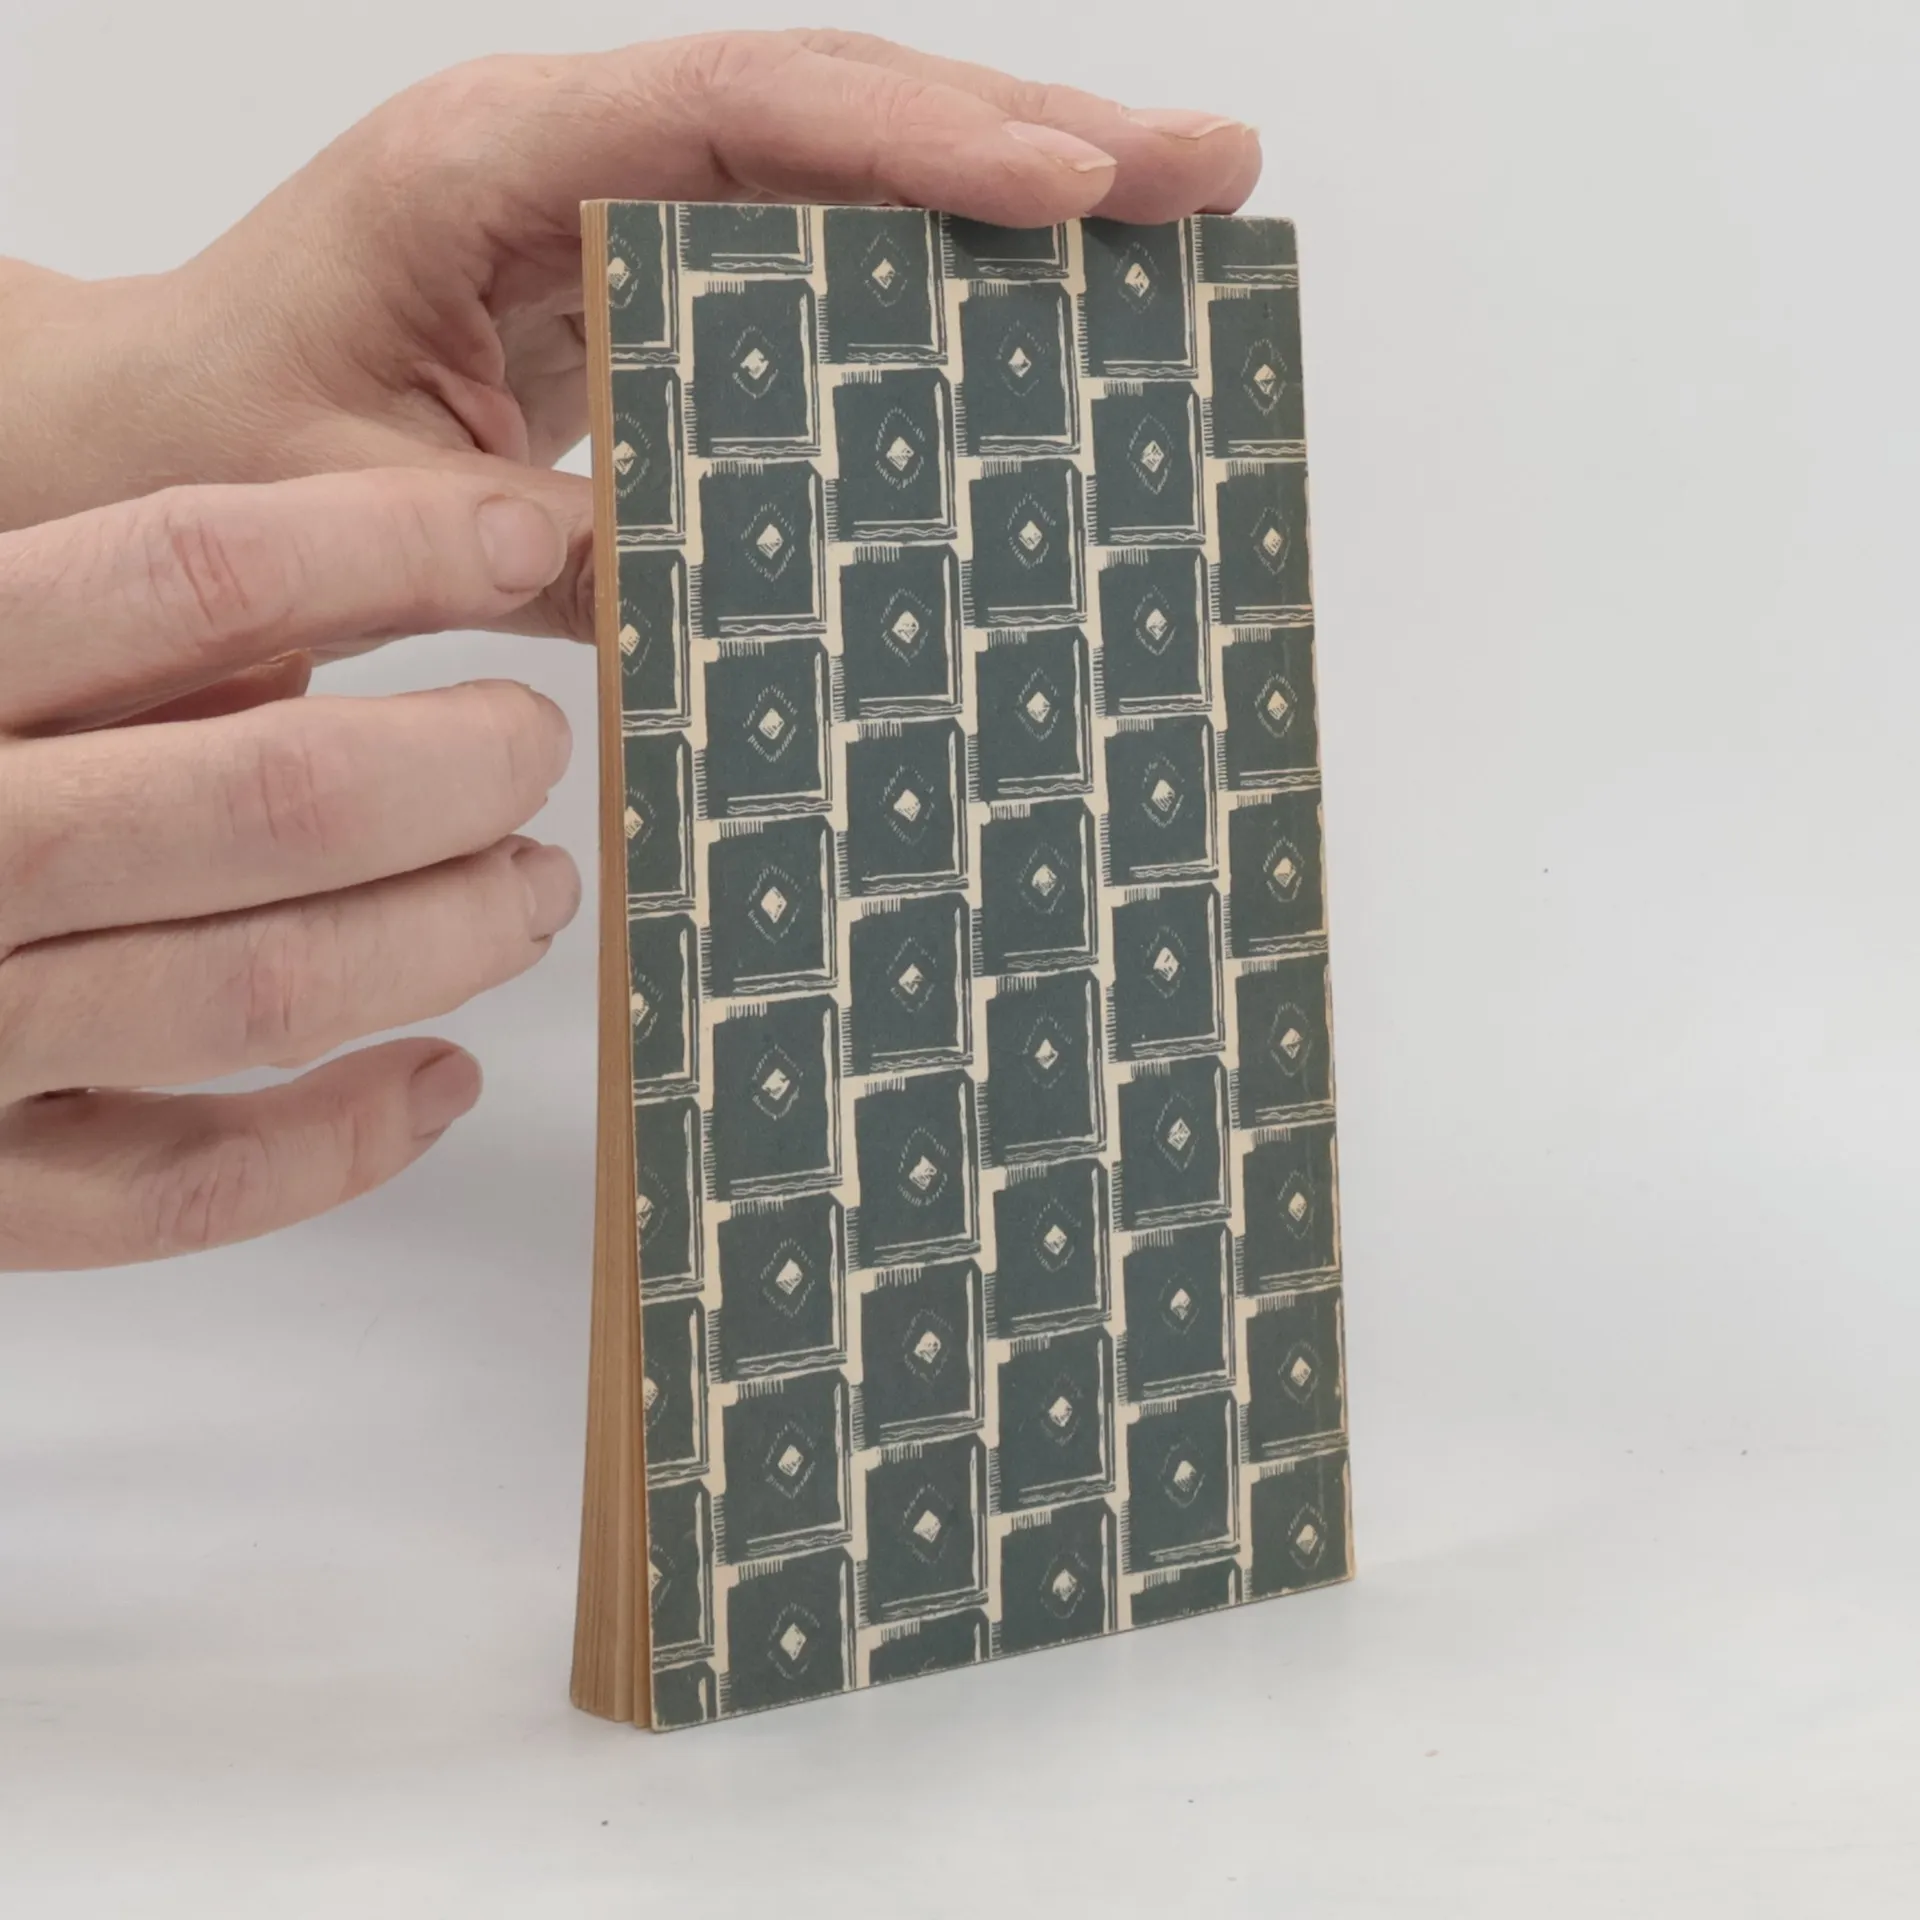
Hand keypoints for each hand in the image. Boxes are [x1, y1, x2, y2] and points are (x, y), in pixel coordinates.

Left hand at [0, 29, 1261, 638]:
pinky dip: (923, 278)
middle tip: (1206, 169)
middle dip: (1029, 133)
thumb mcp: (365, 514)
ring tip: (1172, 210)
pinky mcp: (641, 286)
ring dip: (1005, 186)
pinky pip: (803, 256)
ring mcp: (614, 212)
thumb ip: (538, 546)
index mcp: (483, 169)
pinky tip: (1027, 307)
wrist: (141, 447)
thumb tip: (712, 590)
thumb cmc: (214, 455)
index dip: (914, 144)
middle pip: (831, 105)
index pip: (735, 113)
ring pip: (836, 165)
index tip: (1068, 185)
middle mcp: (567, 156)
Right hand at [0, 471, 579, 1267]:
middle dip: (460, 768)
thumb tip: (313, 630)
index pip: (190, 575)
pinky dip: (347, 1142)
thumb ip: (101, 648)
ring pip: (270, 989)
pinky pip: (194, 1190)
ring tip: (530, 891)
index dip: (389, 549)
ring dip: (449, 937)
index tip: (518, 540)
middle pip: (275, 799)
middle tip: (533, 749)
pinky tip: (441, 1078)